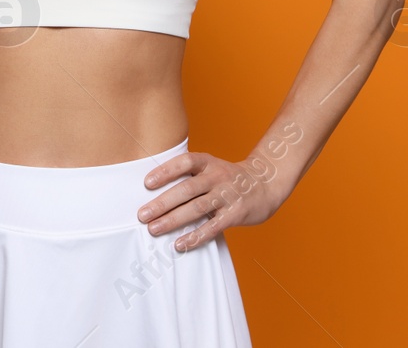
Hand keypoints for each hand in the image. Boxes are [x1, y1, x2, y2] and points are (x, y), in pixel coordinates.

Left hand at [135, 148, 288, 251]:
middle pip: (187, 189)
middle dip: (162, 203)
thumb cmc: (227, 178)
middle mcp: (217, 177)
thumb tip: (153, 191)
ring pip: (197, 209)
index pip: (184, 162)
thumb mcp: (210, 167)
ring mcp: (228, 195)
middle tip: (142, 215)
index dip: (165, 171)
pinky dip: (195, 237)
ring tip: (153, 229)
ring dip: (173, 220)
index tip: (146, 183)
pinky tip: (179, 244)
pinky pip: (213, 227)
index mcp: (208, 162)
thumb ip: (188, 175)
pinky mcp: (236, 214)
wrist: (266, 184)